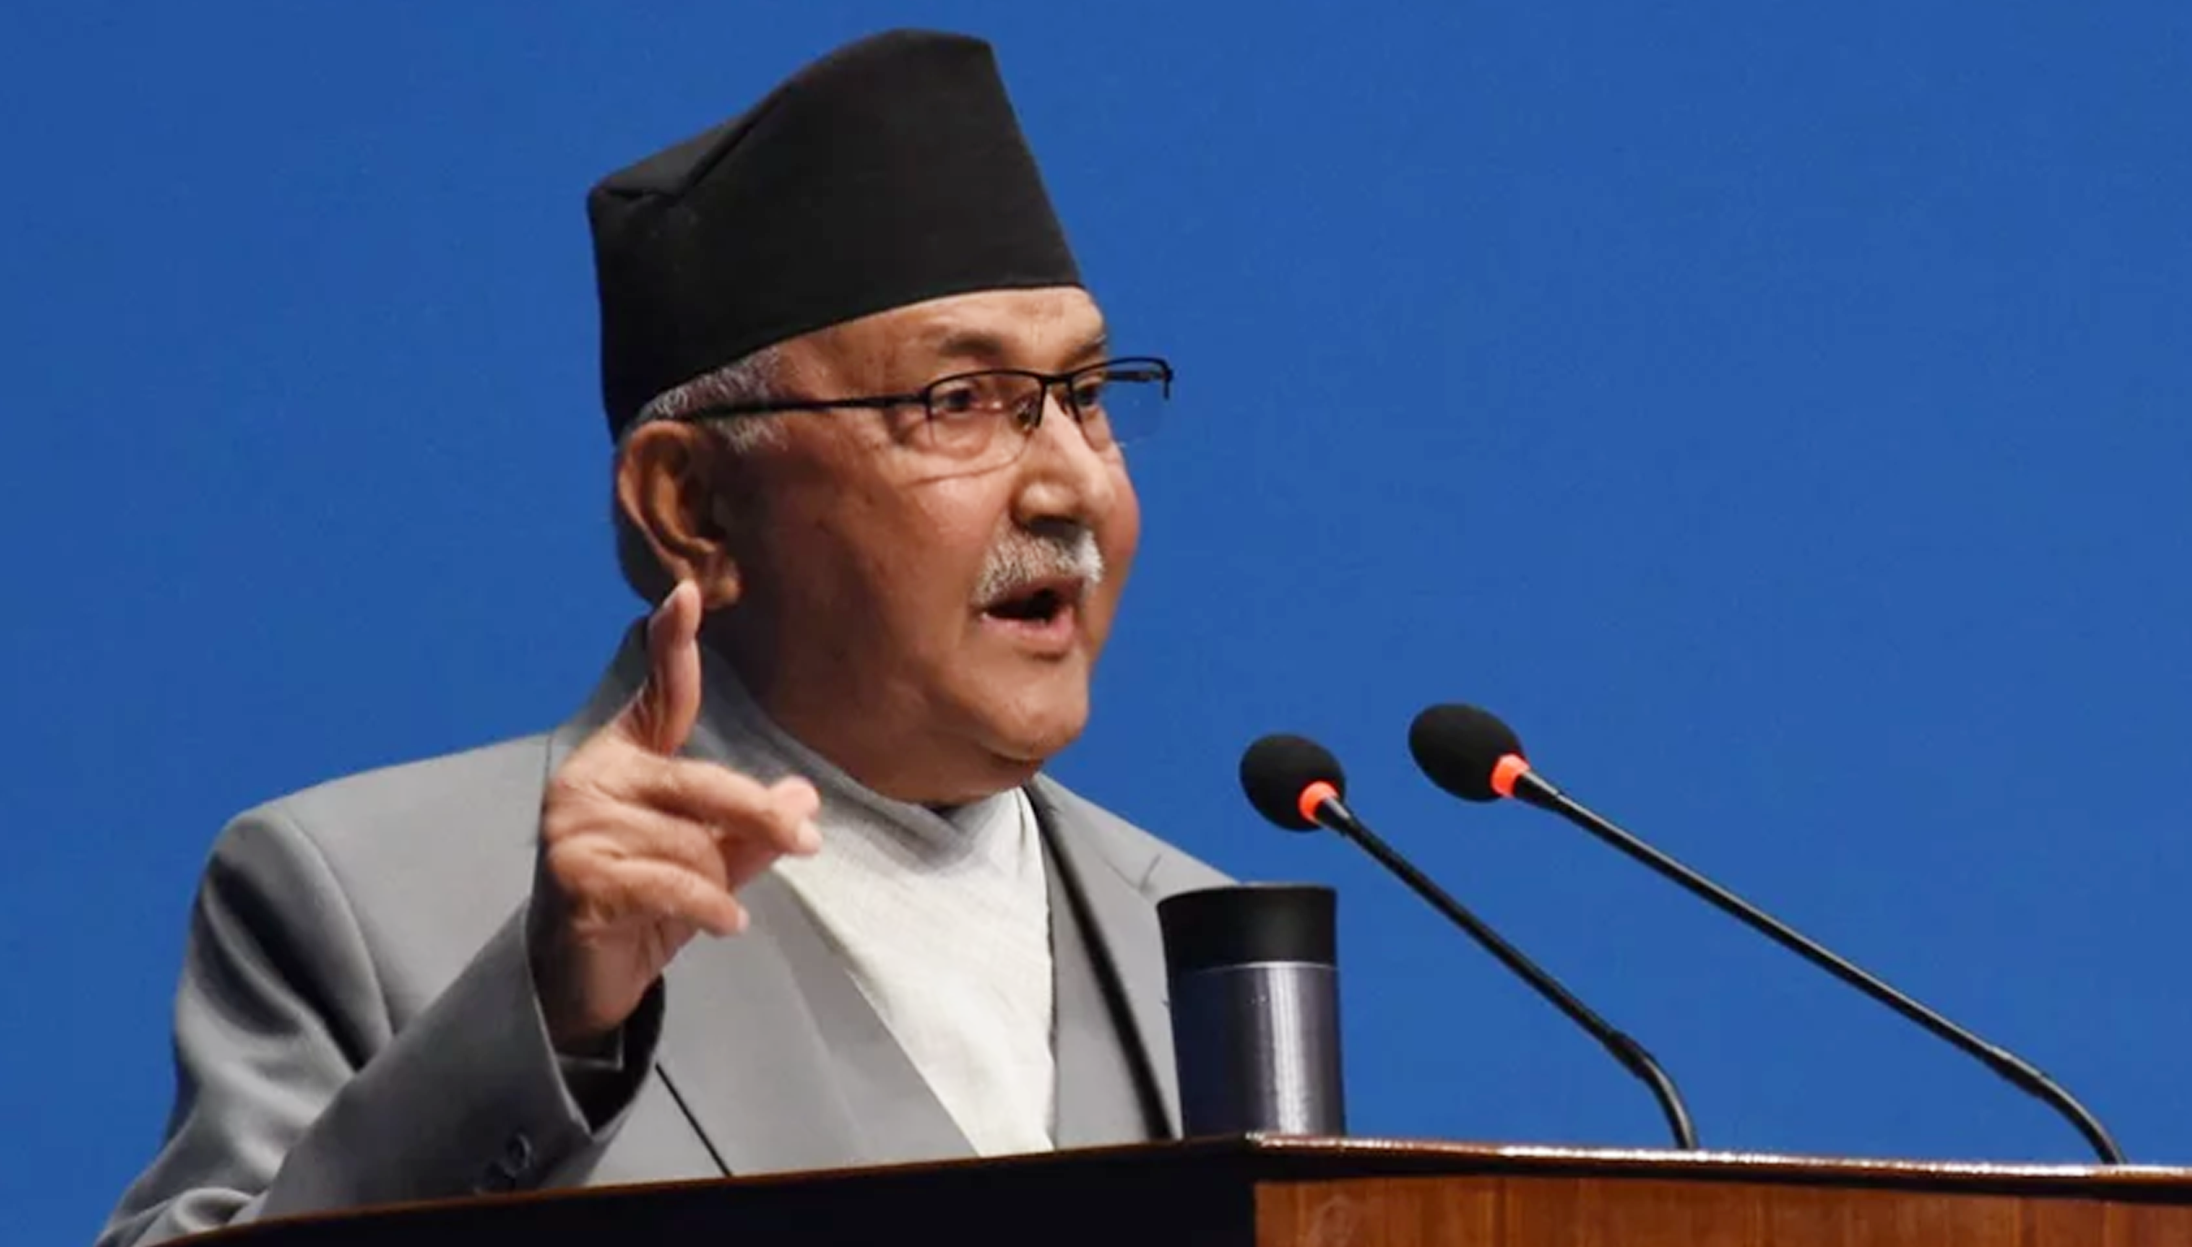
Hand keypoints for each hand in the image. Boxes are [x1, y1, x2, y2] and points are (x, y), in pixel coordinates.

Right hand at [527, 580, 820, 1051]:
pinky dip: (709, 906)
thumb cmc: (644, 906)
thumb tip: (804, 796)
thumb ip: (750, 828)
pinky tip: (726, 923)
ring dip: (717, 881)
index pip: (658, 696)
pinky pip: (670, 883)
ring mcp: (575, 827)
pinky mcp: (575, 876)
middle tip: (808, 842)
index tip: (690, 593)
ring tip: (714, 905)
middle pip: (700, 783)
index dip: (673, 645)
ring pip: (690, 844)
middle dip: (759, 815)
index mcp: (622, 757)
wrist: (581, 978)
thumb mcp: (710, 862)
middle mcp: (591, 779)